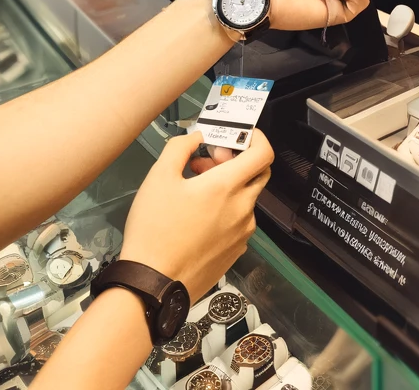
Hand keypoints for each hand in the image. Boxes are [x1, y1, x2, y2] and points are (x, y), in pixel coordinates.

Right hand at [119, 130, 272, 299]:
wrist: (154, 283)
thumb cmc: (155, 228)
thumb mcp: (158, 177)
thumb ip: (180, 148)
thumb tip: (196, 136)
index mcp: (227, 187)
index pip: (264, 153)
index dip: (257, 138)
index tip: (239, 135)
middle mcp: (243, 209)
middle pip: (258, 174)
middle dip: (236, 160)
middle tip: (207, 162)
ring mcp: (243, 233)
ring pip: (246, 198)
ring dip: (228, 186)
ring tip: (194, 191)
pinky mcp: (236, 251)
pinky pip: (239, 221)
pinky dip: (226, 210)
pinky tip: (198, 217)